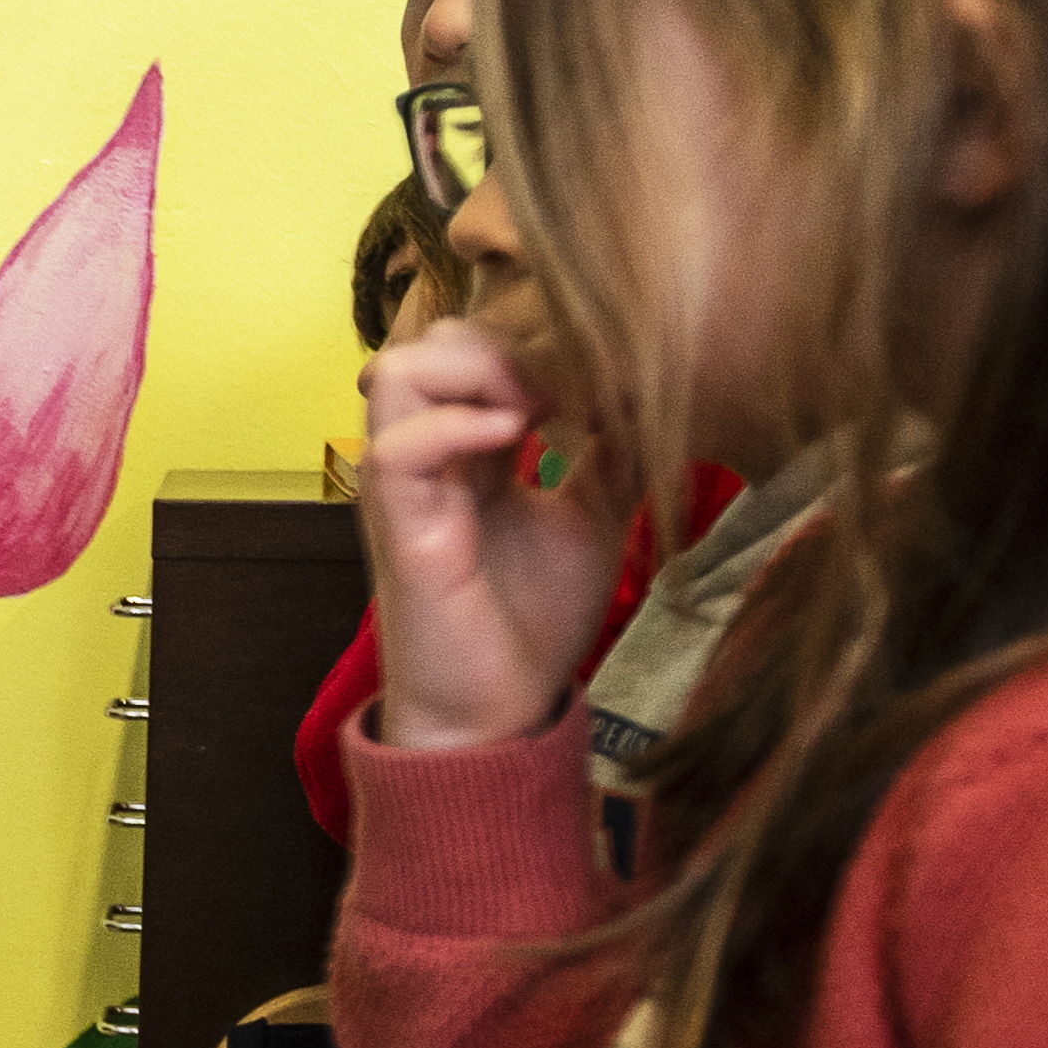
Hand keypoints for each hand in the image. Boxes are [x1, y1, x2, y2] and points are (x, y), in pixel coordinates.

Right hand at [359, 317, 630, 752]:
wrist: (501, 706)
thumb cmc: (537, 617)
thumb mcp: (595, 514)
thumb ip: (610, 453)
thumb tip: (650, 391)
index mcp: (467, 449)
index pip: (472, 347)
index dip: (532, 341)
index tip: (602, 374)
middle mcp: (428, 454)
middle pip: (428, 341)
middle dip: (501, 343)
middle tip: (567, 387)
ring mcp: (407, 486)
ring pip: (397, 373)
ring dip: (472, 373)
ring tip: (535, 409)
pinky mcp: (398, 525)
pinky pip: (397, 447)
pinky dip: (456, 428)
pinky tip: (518, 442)